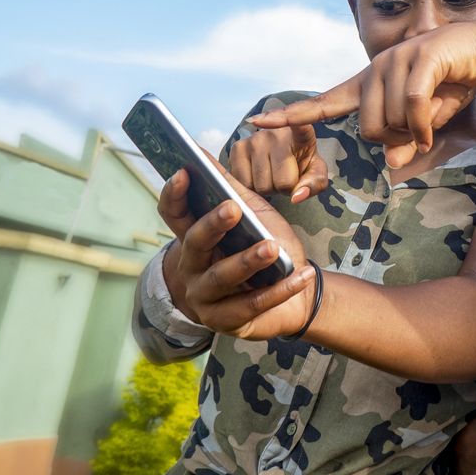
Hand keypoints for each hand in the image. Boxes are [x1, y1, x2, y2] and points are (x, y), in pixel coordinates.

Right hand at [156, 167, 316, 339]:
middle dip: (213, 226)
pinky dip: (279, 289)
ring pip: (222, 277)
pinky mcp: (225, 322)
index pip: (174, 215)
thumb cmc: (269, 248)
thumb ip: (232, 189)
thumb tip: (204, 153)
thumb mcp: (254, 215)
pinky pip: (252, 305)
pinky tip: (301, 274)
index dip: (175, 194)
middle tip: (233, 209)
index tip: (184, 171)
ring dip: (248, 261)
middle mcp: (192, 268)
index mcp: (195, 238)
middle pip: (195, 244)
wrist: (298, 294)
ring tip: (272, 247)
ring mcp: (205, 298)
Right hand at [228, 124, 327, 203]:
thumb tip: (296, 197)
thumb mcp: (317, 173)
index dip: (286, 120)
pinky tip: (257, 174)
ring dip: (267, 189)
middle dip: (283, 187)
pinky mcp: (237, 148)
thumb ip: (314, 184)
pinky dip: (250, 187)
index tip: (266, 119)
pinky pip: (242, 184)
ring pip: (260, 186)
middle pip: (281, 182)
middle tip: (284, 176)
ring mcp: (253, 139)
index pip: (297, 126)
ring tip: (272, 174)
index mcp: (301, 133)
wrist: (281, 154)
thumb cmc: (301, 162)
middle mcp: (275, 133)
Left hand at [250, 21, 475, 167]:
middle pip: (368, 129)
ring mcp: (396, 62)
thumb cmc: (452, 84)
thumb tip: (390, 163)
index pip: (323, 103)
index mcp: (370, 85)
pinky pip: (411, 106)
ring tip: (432, 118)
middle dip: (396, 140)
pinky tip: (432, 129)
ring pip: (392, 120)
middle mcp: (376, 71)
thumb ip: (405, 142)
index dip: (291, 116)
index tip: (257, 123)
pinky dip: (423, 125)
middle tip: (419, 132)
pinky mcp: (419, 59)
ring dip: (415, 132)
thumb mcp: (426, 123)